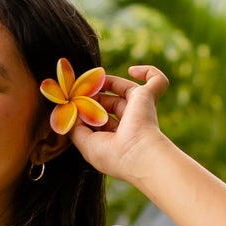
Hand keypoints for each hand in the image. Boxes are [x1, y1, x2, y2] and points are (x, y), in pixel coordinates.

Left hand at [68, 65, 170, 185]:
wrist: (137, 155)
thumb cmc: (113, 155)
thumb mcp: (86, 144)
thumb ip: (75, 128)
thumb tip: (69, 112)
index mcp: (117, 136)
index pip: (100, 119)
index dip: (87, 110)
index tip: (72, 104)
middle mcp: (130, 122)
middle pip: (110, 102)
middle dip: (93, 95)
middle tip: (78, 91)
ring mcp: (140, 108)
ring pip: (124, 88)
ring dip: (107, 82)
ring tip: (91, 80)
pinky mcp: (147, 96)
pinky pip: (157, 80)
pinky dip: (149, 72)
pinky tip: (133, 70)